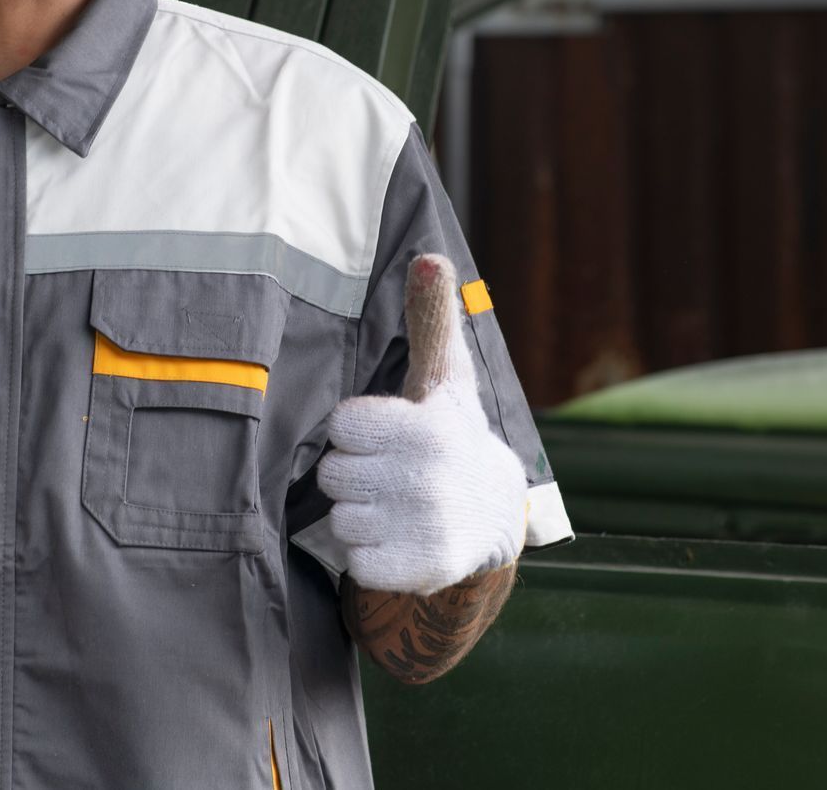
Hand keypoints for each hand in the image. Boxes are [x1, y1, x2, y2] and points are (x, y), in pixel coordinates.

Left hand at [317, 254, 527, 594]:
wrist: (493, 515)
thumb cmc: (448, 432)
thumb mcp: (442, 376)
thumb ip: (429, 319)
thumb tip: (430, 256)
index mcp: (426, 426)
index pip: (340, 427)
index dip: (357, 431)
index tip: (389, 433)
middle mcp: (427, 476)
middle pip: (333, 475)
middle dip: (356, 473)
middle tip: (392, 472)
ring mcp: (424, 526)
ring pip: (340, 519)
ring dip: (361, 515)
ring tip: (398, 505)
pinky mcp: (420, 570)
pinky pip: (355, 563)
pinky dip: (370, 555)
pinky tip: (400, 538)